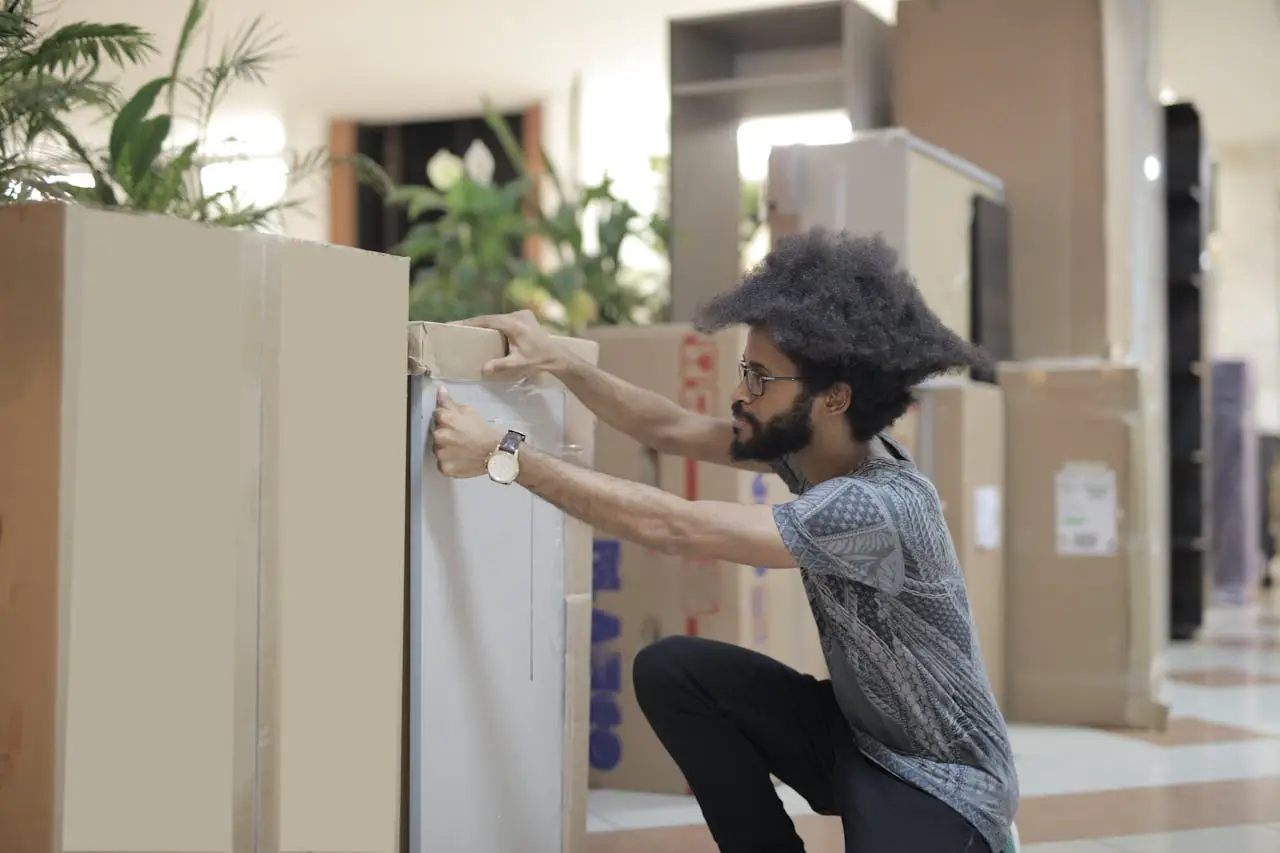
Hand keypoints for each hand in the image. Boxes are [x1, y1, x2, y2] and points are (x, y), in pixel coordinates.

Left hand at [430, 386, 502, 478]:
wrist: (497, 452)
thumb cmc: (484, 430)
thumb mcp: (468, 411)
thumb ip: (449, 402)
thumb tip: (440, 390)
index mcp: (444, 418)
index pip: (437, 414)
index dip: (447, 419)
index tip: (457, 424)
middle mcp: (438, 436)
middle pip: (436, 432)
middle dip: (445, 433)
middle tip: (460, 437)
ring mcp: (440, 454)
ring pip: (438, 449)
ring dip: (446, 448)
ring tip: (461, 449)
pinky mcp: (444, 468)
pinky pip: (442, 464)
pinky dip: (449, 462)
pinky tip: (460, 459)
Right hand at [451, 310, 571, 378]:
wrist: (556, 356)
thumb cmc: (537, 360)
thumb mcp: (518, 364)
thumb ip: (500, 365)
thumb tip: (483, 369)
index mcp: (515, 324)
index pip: (487, 320)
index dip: (470, 322)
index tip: (454, 324)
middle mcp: (518, 315)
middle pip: (491, 318)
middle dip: (474, 323)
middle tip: (457, 328)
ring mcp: (522, 314)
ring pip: (497, 318)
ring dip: (484, 324)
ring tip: (468, 330)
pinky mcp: (524, 316)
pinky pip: (504, 319)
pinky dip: (494, 324)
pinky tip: (485, 330)